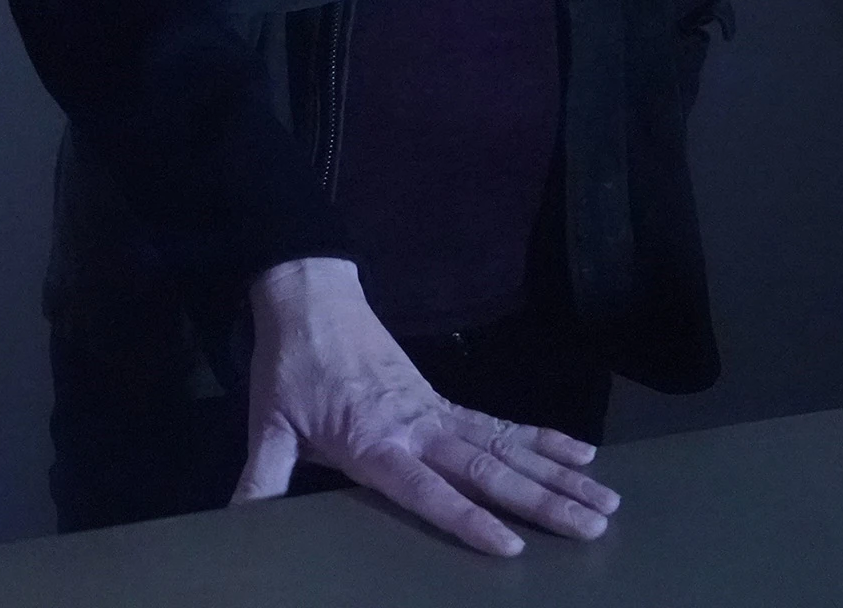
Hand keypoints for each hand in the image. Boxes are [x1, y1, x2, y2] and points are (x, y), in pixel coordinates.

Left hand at [232, 258, 619, 555]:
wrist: (309, 298)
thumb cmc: (288, 366)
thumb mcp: (268, 422)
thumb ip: (262, 476)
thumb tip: (236, 520)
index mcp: (374, 441)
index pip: (427, 489)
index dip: (466, 518)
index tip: (510, 545)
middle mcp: (417, 428)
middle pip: (487, 470)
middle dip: (541, 502)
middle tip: (592, 527)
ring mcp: (436, 412)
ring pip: (507, 448)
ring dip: (558, 475)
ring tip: (606, 500)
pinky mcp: (443, 400)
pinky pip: (500, 424)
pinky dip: (542, 438)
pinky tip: (581, 452)